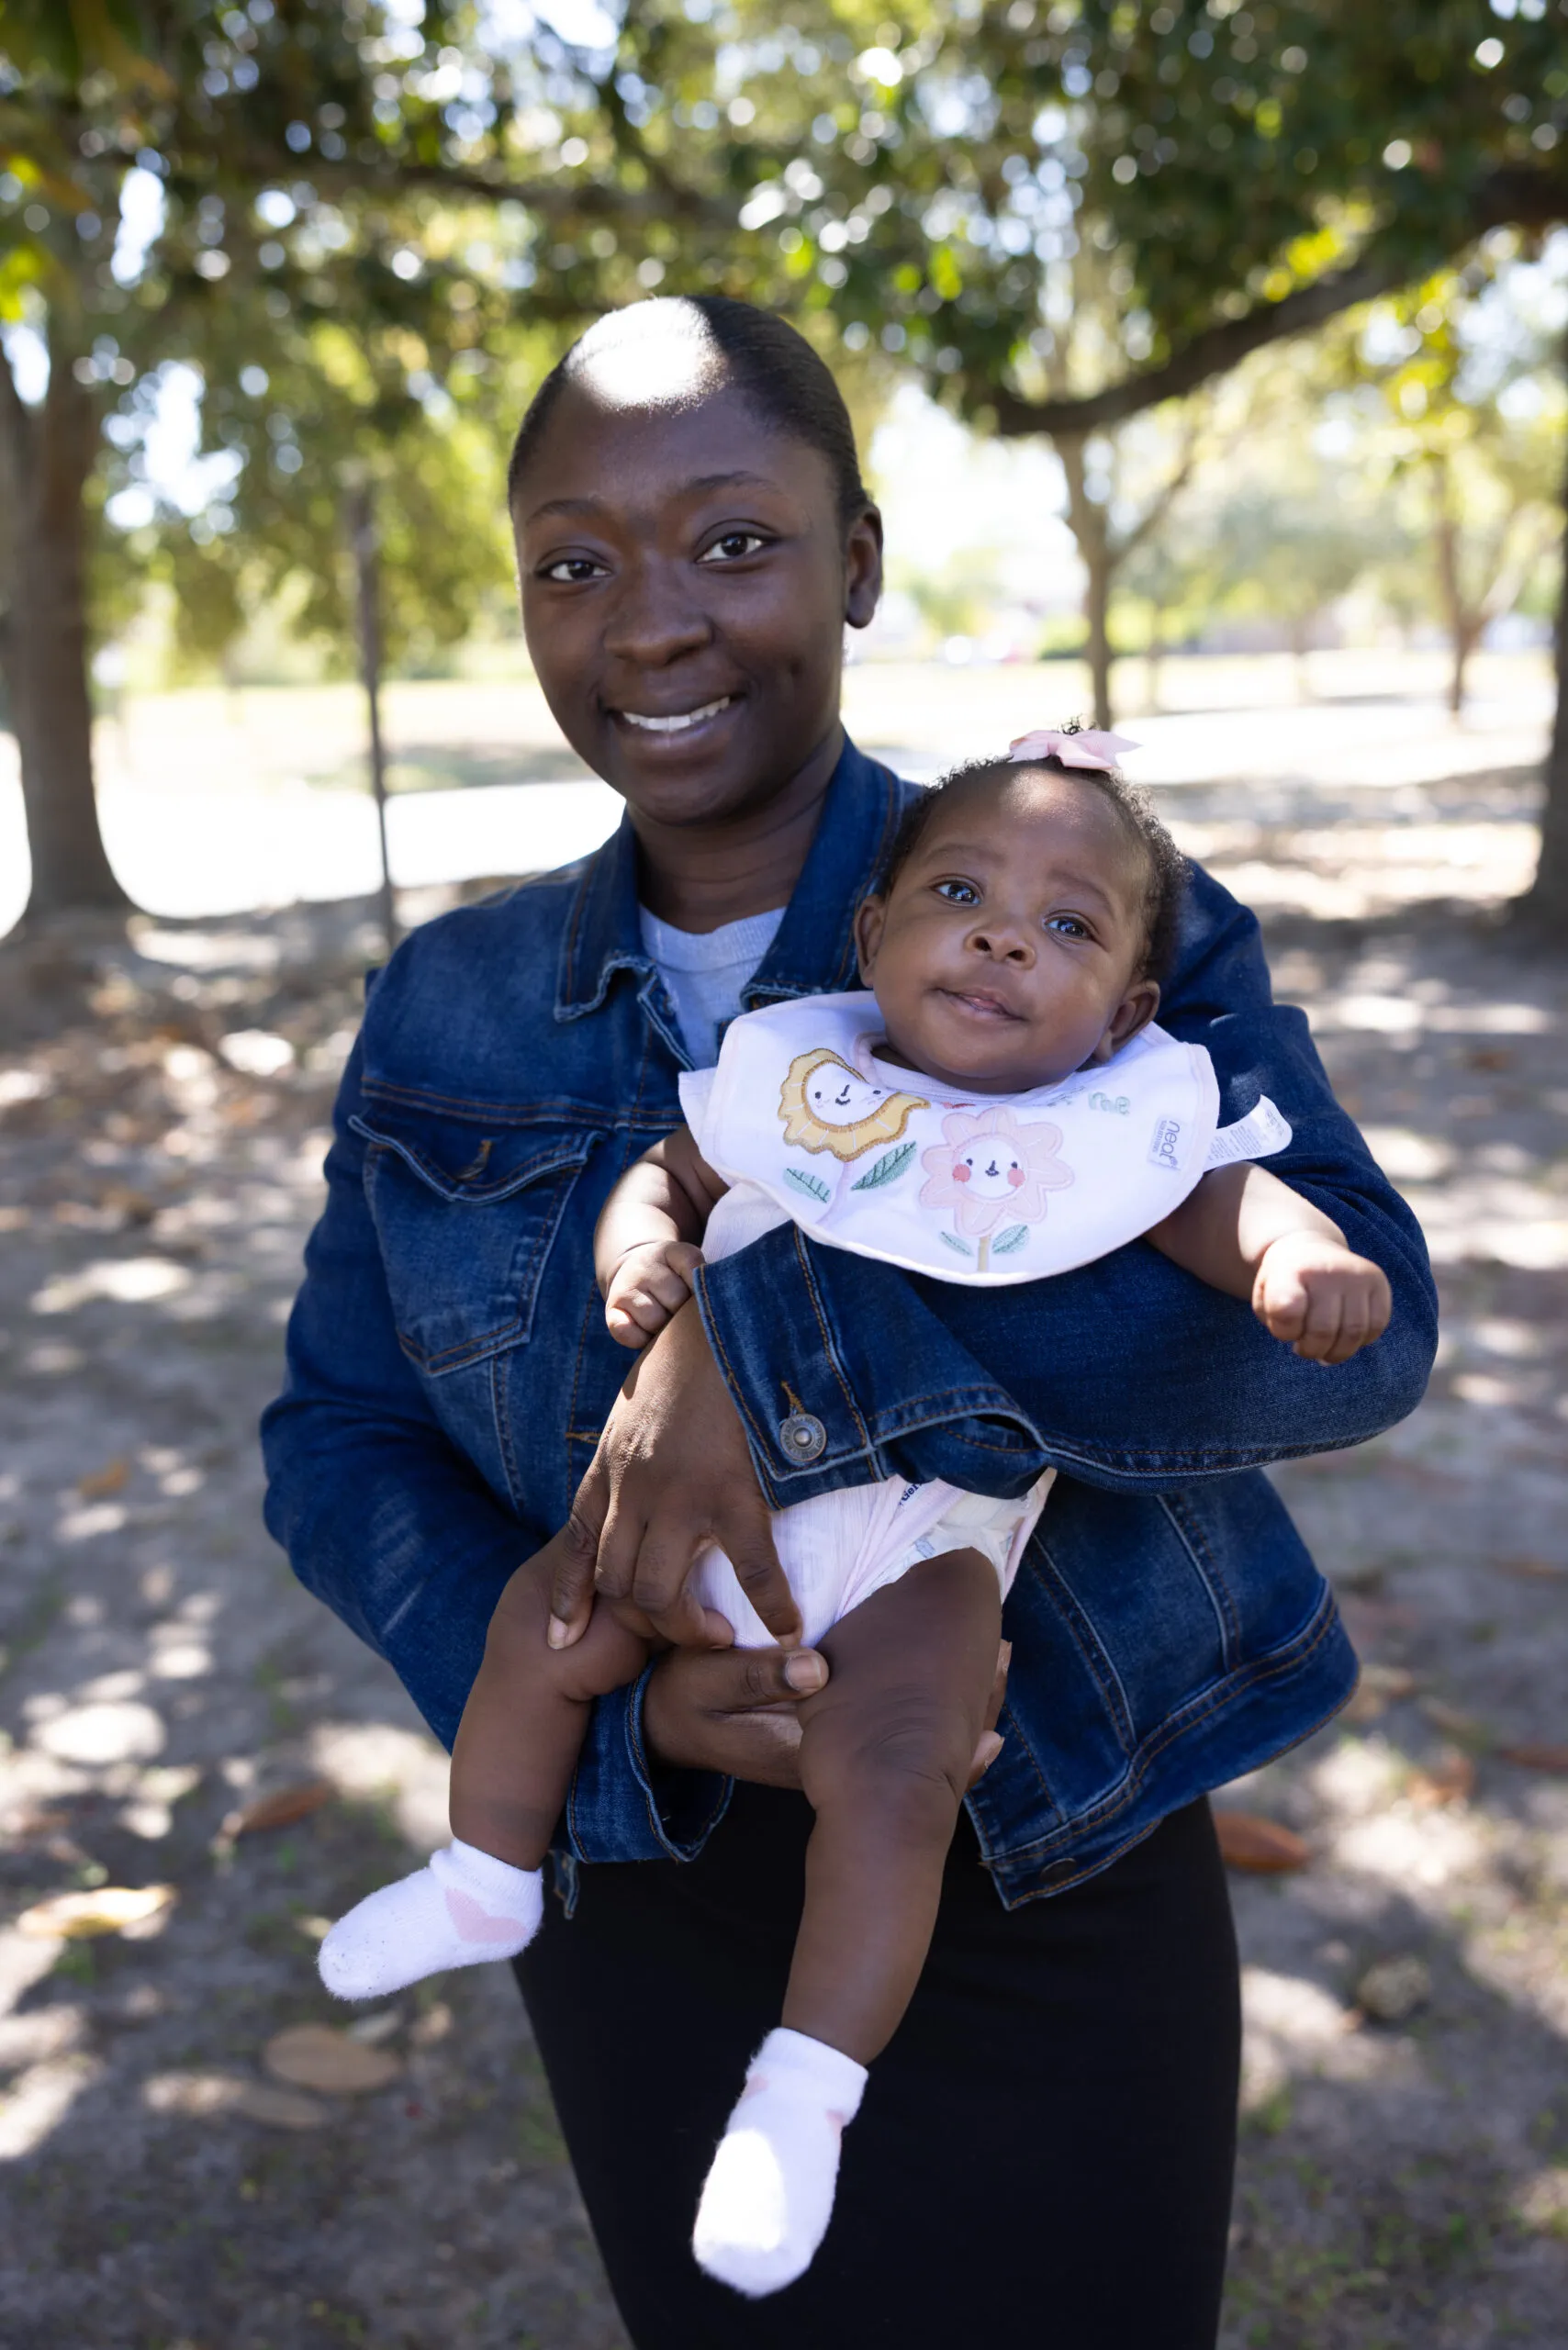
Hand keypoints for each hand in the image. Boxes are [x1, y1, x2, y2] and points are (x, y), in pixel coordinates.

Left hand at [557, 1297, 803, 1650]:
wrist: (730, 1316)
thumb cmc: (694, 1350)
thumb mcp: (641, 1398)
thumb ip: (634, 1441)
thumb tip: (645, 1470)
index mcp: (611, 1462)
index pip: (574, 1541)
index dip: (568, 1596)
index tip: (562, 1639)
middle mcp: (633, 1486)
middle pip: (616, 1579)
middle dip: (640, 1620)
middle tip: (679, 1632)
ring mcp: (678, 1493)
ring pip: (659, 1591)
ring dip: (686, 1627)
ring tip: (718, 1636)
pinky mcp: (732, 1491)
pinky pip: (750, 1570)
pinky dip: (771, 1606)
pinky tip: (789, 1627)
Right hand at [603, 1239, 704, 1348]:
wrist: (634, 1272)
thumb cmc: (675, 1278)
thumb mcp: (691, 1267)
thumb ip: (704, 1281)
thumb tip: (709, 1309)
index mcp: (670, 1252)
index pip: (694, 1267)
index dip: (703, 1288)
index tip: (706, 1295)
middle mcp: (644, 1266)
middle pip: (677, 1300)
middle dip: (685, 1312)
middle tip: (683, 1311)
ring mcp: (625, 1288)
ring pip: (655, 1320)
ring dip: (664, 1329)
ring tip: (667, 1320)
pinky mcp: (611, 1311)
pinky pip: (627, 1333)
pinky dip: (641, 1339)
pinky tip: (648, 1332)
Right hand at [643, 1637, 1012, 1791]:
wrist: (670, 1730)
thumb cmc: (688, 1700)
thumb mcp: (707, 1684)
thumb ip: (756, 1674)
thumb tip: (815, 1665)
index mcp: (812, 1747)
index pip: (895, 1738)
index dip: (944, 1706)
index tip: (976, 1656)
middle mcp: (837, 1760)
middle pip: (920, 1745)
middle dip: (965, 1700)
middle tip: (1000, 1649)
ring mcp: (841, 1755)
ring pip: (917, 1739)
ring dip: (955, 1701)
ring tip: (992, 1654)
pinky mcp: (839, 1743)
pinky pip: (902, 1729)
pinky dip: (934, 1703)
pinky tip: (956, 1668)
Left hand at [1252, 1231, 1391, 1363]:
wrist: (1310, 1250)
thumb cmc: (1285, 1284)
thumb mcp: (1265, 1296)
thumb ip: (1276, 1320)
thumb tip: (1308, 1344)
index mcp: (1291, 1271)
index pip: (1287, 1311)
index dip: (1284, 1331)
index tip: (1284, 1330)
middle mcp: (1327, 1269)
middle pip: (1323, 1331)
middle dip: (1311, 1350)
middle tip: (1304, 1348)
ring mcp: (1356, 1275)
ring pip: (1353, 1334)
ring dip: (1336, 1352)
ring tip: (1324, 1348)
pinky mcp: (1378, 1282)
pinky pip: (1376, 1327)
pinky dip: (1360, 1341)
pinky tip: (1344, 1336)